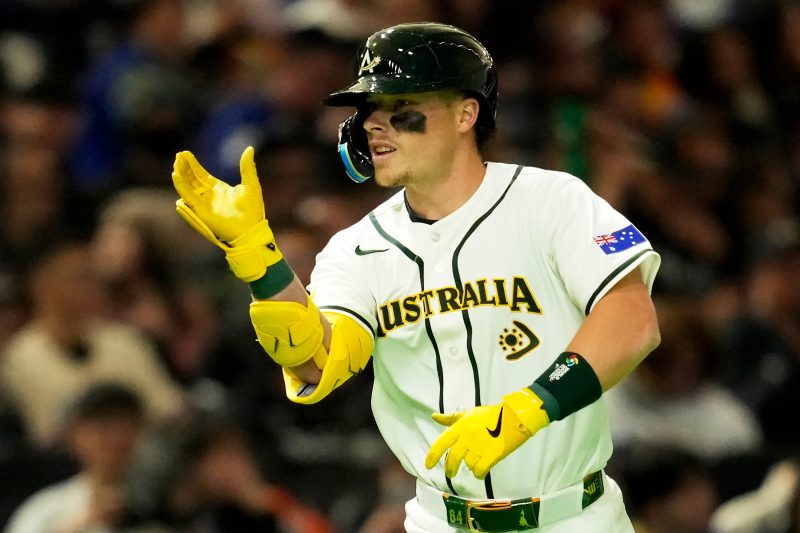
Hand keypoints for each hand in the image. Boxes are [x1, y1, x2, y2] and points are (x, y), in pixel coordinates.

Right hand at [172, 146, 263, 243]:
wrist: (250, 229)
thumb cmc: (252, 210)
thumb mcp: (251, 184)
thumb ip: (247, 166)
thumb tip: (249, 148)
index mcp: (219, 189)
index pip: (201, 175)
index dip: (193, 165)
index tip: (185, 153)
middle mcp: (209, 196)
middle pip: (192, 179)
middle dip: (185, 167)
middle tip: (179, 155)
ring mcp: (203, 203)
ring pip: (187, 186)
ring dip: (181, 174)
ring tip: (177, 162)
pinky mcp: (200, 210)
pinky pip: (187, 196)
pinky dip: (181, 185)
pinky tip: (175, 174)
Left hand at [425, 388, 548, 478]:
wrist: (514, 418)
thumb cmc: (491, 415)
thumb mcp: (469, 413)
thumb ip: (451, 418)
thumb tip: (435, 416)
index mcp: (460, 427)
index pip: (441, 442)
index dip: (432, 455)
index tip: (427, 465)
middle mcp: (467, 438)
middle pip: (453, 459)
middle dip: (450, 468)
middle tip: (450, 472)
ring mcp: (479, 448)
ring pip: (468, 464)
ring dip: (471, 465)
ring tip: (477, 460)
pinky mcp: (491, 456)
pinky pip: (479, 471)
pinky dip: (479, 473)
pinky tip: (482, 470)